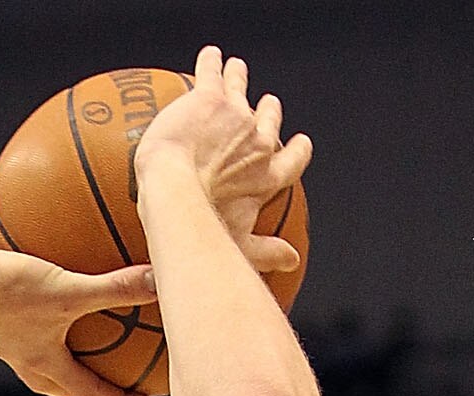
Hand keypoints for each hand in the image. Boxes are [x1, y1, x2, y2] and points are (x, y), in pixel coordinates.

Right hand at [0, 238, 159, 395]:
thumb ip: (113, 289)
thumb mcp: (68, 289)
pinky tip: (46, 288)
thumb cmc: (8, 289)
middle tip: (107, 386)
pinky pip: (25, 322)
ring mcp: (6, 339)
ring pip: (39, 359)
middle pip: (60, 386)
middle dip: (85, 389)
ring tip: (74, 344)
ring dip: (60, 358)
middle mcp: (24, 359)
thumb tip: (158, 282)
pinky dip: (42, 315)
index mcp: (44, 364)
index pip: (90, 391)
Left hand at [136, 47, 311, 263]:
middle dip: (268, 111)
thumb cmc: (204, 228)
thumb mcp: (239, 245)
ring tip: (236, 69)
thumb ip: (266, 251)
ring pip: (242, 88)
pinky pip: (213, 70)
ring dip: (240, 77)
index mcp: (267, 176)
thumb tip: (292, 262)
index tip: (300, 143)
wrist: (173, 192)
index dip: (298, 150)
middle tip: (265, 105)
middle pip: (269, 119)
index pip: (293, 160)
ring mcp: (234, 115)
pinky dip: (212, 61)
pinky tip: (211, 56)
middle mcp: (258, 142)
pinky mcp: (208, 97)